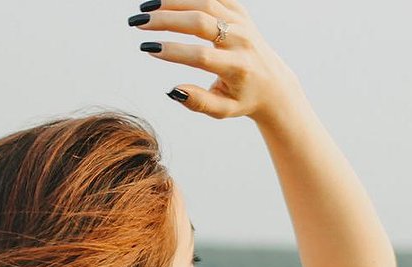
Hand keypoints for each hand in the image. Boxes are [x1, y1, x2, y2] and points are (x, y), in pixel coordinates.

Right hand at [129, 0, 305, 122]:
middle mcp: (242, 41)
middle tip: (138, 25)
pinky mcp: (240, 12)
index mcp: (238, 67)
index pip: (201, 55)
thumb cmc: (243, 99)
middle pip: (200, 22)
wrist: (273, 84)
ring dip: (172, 3)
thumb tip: (173, 90)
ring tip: (146, 10)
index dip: (173, 51)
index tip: (148, 48)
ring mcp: (242, 22)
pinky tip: (166, 0)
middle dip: (166, 21)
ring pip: (204, 3)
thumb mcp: (223, 110)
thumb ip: (199, 103)